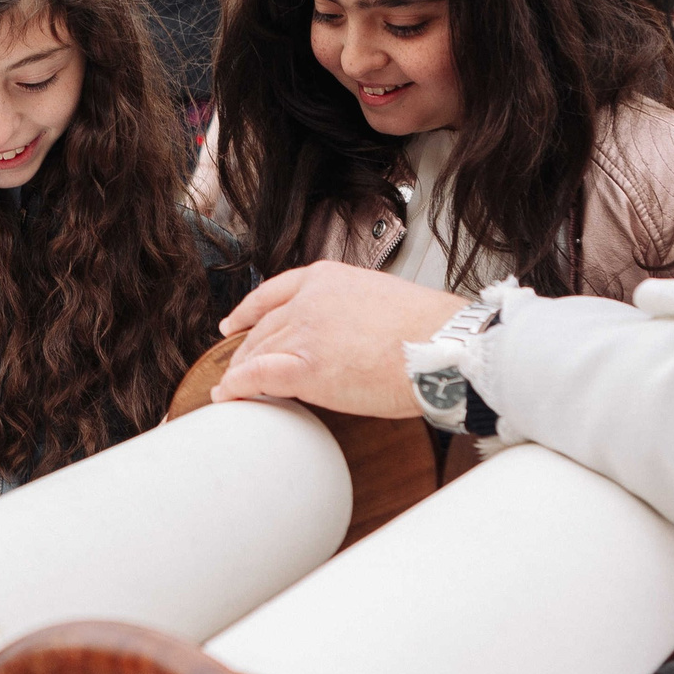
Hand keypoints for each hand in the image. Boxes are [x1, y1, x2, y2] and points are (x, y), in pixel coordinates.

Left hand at [211, 261, 465, 418]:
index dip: (248, 309)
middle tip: (237, 366)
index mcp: (329, 278)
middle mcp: (310, 300)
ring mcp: (305, 332)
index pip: (274, 291)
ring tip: (232, 387)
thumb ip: (351, 310)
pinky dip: (237, 386)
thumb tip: (348, 333)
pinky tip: (228, 395)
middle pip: (264, 327)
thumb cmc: (431, 331)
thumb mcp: (381, 299)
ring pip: (257, 352)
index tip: (234, 321)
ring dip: (241, 371)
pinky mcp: (306, 368)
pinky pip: (257, 377)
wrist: (445, 346)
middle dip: (246, 349)